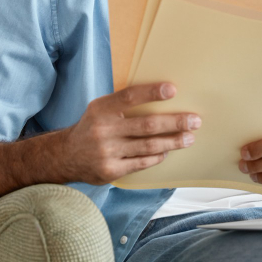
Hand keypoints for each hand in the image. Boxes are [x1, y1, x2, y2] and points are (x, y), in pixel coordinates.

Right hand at [57, 82, 201, 184]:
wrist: (65, 156)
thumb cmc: (93, 127)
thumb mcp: (100, 109)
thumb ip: (124, 104)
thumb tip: (164, 95)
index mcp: (101, 109)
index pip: (129, 97)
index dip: (151, 93)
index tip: (173, 90)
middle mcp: (103, 130)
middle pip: (147, 125)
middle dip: (175, 122)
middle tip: (195, 120)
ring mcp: (106, 152)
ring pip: (149, 146)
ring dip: (173, 141)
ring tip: (189, 138)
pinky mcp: (110, 170)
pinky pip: (142, 162)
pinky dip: (157, 156)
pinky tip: (167, 151)